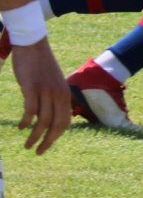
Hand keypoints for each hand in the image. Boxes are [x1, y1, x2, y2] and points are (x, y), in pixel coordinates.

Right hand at [13, 37, 70, 153]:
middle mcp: (58, 94)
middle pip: (56, 125)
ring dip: (35, 136)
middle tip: (38, 152)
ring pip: (43, 121)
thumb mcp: (52, 83)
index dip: (56, 137)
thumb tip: (47, 116)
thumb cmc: (40, 65)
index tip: (46, 146)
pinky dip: (27, 122)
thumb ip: (52, 98)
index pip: (65, 122)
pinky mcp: (32, 87)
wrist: (33, 45)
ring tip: (27, 145)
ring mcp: (45, 91)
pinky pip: (31, 110)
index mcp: (64, 95)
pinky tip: (22, 127)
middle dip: (48, 142)